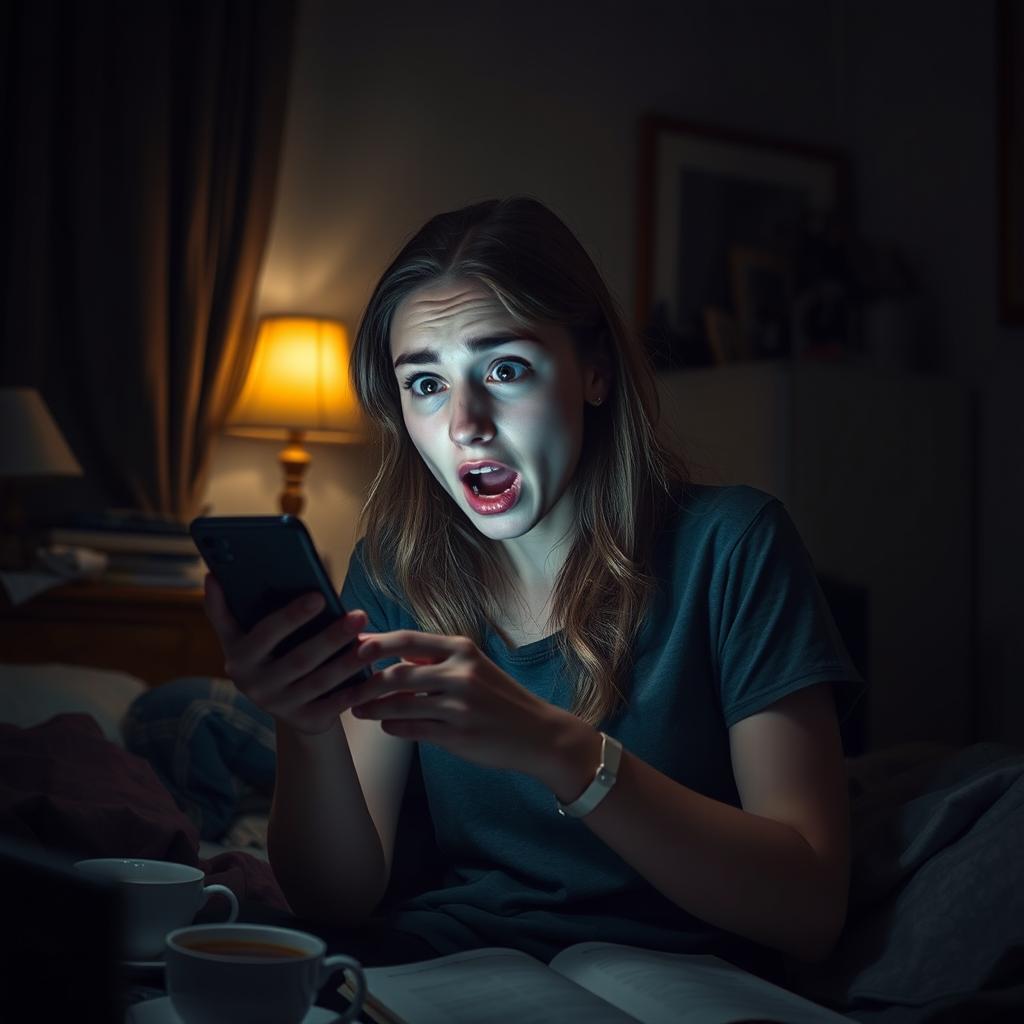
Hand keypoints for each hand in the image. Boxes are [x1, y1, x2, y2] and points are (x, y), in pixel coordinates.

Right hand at [202, 573, 375, 735]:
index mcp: (239, 657)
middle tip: (360, 614)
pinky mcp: (306, 721)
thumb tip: (211, 576)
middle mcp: (256, 686)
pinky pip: (336, 705)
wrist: (285, 700)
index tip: (320, 595)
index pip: (265, 634)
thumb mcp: (244, 633)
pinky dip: (356, 689)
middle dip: (331, 637)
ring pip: (320, 682)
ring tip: (372, 642)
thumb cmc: (269, 650)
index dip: (291, 616)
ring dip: (348, 662)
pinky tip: (376, 674)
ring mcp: (281, 707)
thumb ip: (228, 607)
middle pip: (299, 659)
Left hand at [339, 629, 571, 774]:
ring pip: (400, 704)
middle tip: (345, 688)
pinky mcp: (458, 735)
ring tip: (357, 709)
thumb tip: (390, 653)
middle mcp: (460, 673)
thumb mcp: (474, 667)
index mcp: (462, 650)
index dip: (375, 644)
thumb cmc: (500, 698)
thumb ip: (435, 660)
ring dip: (373, 708)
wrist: (537, 733)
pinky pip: (413, 729)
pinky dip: (394, 727)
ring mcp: (459, 705)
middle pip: (397, 674)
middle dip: (364, 682)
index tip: (351, 649)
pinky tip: (387, 726)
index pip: (408, 640)